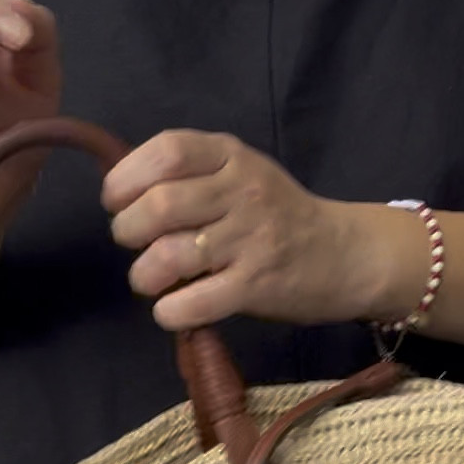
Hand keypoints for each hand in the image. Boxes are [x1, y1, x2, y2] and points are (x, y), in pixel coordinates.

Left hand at [102, 130, 362, 330]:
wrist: (345, 255)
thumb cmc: (277, 214)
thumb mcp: (241, 172)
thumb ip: (190, 173)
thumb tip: (120, 194)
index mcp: (232, 156)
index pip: (167, 151)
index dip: (127, 178)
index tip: (118, 202)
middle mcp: (243, 192)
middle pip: (159, 206)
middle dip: (127, 230)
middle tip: (133, 244)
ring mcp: (251, 240)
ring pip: (169, 256)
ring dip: (144, 275)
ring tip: (150, 279)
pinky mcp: (257, 286)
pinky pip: (194, 302)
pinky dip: (169, 311)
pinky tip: (172, 309)